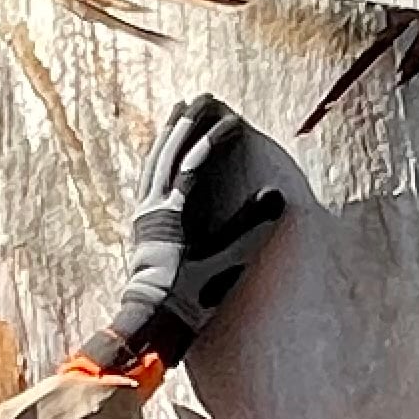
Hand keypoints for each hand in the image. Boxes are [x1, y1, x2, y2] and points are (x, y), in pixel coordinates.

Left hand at [82, 93, 286, 372]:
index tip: (235, 120)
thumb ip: (250, 229)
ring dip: (168, 134)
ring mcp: (144, 212)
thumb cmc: (189, 296)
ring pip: (154, 161)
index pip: (196, 163)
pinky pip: (147, 177)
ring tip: (179, 110)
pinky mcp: (140, 221)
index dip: (216, 139)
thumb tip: (277, 197)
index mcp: (174, 211)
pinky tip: (159, 151)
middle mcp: (154, 206)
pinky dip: (155, 156)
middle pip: (170, 152)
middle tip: (203, 98)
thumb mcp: (224, 262)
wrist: (151, 321)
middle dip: (187, 122)